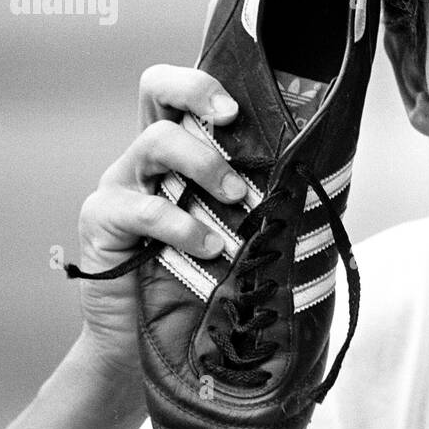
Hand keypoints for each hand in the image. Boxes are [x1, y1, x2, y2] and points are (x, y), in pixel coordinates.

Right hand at [73, 64, 248, 378]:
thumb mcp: (243, 236)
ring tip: (237, 197)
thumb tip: (326, 178)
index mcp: (181, 153)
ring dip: (204, 163)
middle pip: (156, 89)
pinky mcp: (102, 221)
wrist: (153, 348)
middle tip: (232, 118)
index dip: (204, 80)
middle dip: (198, 92)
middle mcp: (147, 159)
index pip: (181, 92)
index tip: (240, 103)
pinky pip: (144, 208)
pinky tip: (209, 248)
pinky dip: (184, 225)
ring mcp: (122, 186)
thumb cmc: (205, 286)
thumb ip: (267, 203)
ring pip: (155, 142)